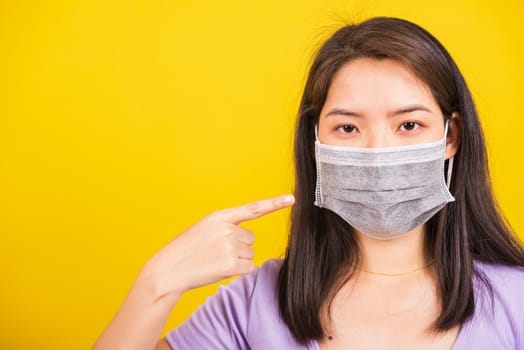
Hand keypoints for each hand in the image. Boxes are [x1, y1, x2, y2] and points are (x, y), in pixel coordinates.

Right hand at [141, 194, 294, 298]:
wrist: (168, 270)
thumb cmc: (186, 251)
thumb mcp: (203, 229)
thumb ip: (226, 228)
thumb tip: (250, 240)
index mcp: (219, 217)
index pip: (252, 208)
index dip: (274, 203)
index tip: (291, 199)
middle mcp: (226, 229)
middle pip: (251, 239)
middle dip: (238, 247)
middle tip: (215, 252)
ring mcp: (229, 246)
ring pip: (250, 254)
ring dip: (237, 260)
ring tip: (213, 260)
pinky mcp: (231, 265)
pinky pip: (248, 268)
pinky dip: (237, 271)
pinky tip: (218, 269)